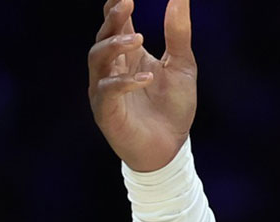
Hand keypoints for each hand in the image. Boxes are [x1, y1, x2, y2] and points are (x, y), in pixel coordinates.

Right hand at [87, 0, 196, 172]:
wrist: (171, 148)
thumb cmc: (173, 107)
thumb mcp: (182, 67)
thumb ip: (178, 34)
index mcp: (128, 54)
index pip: (116, 22)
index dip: (116, 6)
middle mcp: (112, 67)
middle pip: (103, 35)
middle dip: (113, 18)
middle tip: (127, 3)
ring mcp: (105, 88)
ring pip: (97, 58)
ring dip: (115, 46)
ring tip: (138, 39)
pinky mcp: (106, 110)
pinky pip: (107, 91)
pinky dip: (125, 82)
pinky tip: (145, 78)